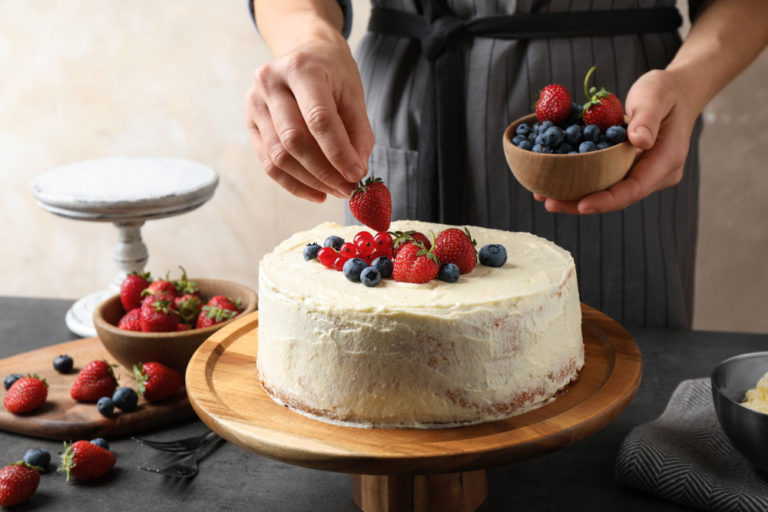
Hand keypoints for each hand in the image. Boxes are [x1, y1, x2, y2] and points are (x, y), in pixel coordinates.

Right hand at [246, 36, 373, 202]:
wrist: (304, 53)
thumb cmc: (332, 74)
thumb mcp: (353, 94)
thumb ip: (358, 132)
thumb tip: (357, 172)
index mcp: (300, 69)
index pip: (318, 118)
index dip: (338, 152)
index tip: (358, 175)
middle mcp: (270, 83)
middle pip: (294, 140)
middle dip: (324, 172)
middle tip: (349, 188)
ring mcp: (254, 103)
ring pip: (279, 157)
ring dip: (311, 182)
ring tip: (336, 190)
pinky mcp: (250, 123)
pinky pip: (269, 164)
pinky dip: (295, 184)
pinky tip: (317, 192)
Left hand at [535, 69, 698, 214]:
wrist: (678, 93)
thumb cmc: (667, 91)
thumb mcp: (657, 95)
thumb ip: (647, 118)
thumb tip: (638, 141)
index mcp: (667, 160)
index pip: (636, 188)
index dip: (609, 199)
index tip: (583, 204)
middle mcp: (657, 174)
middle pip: (619, 197)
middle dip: (583, 203)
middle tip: (550, 203)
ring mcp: (645, 174)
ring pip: (610, 193)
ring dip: (578, 197)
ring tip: (546, 197)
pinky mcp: (631, 170)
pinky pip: (607, 181)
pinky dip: (583, 184)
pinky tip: (556, 183)